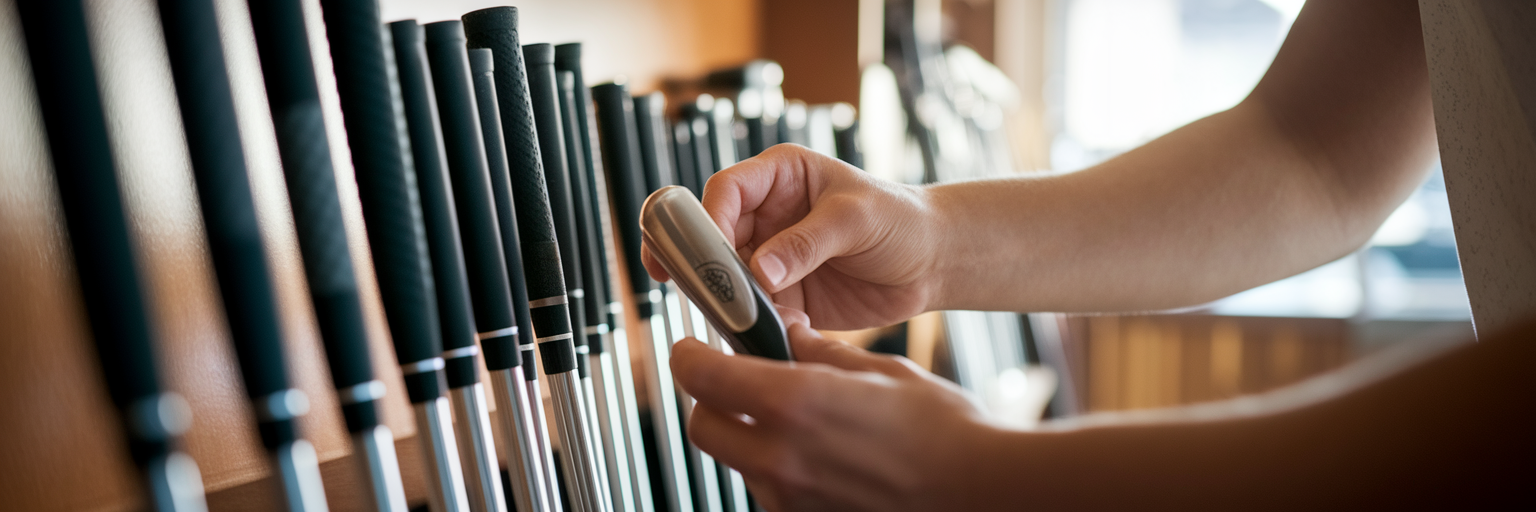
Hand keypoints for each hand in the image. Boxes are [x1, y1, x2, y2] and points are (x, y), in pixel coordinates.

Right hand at [643, 144, 939, 329]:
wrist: (933, 263)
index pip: (726, 190)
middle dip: (699, 260)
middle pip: (712, 235)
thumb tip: (759, 270)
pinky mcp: (782, 295)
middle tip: (681, 282)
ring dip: (724, 296)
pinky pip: (752, 309)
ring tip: (729, 314)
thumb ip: (806, 243)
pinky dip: (752, 322)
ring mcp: (770, 257)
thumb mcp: (856, 220)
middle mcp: (767, 215)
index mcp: (781, 176)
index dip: (710, 217)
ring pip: (725, 276)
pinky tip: (765, 329)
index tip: (710, 249)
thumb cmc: (901, 220)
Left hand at [670, 307, 994, 511]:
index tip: (692, 347)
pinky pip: (769, 490)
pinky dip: (776, 467)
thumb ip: (823, 353)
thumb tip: (791, 337)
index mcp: (795, 404)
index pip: (702, 376)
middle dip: (708, 400)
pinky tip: (815, 454)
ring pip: (736, 461)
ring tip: (790, 420)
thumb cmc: (946, 432)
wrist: (982, 492)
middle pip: (703, 426)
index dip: (688, 356)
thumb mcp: (882, 371)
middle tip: (733, 380)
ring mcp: (791, 499)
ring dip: (745, 435)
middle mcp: (781, 457)